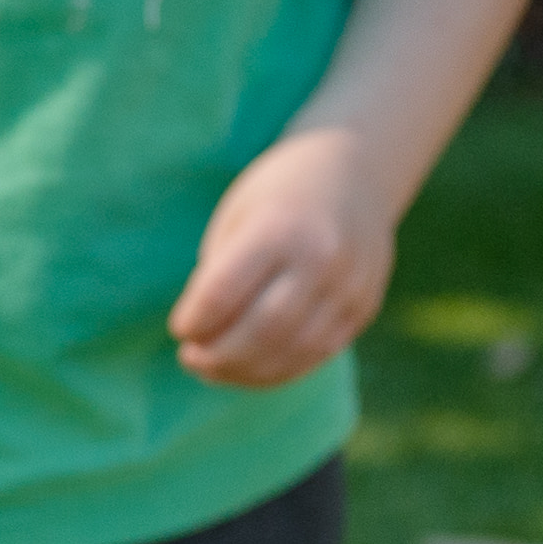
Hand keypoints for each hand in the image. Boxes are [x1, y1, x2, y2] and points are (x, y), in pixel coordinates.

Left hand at [169, 131, 394, 389]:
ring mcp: (349, 286)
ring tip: (215, 370)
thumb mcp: (239, 215)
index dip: (194, 320)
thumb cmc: (279, 193)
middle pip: (263, 329)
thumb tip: (201, 336)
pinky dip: (279, 370)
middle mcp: (320, 257)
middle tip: (191, 359)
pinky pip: (318, 354)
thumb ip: (220, 274)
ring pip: (293, 350)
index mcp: (278, 227)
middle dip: (219, 356)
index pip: (224, 292)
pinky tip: (251, 369)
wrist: (355, 171)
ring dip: (247, 372)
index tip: (179, 328)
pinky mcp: (363, 307)